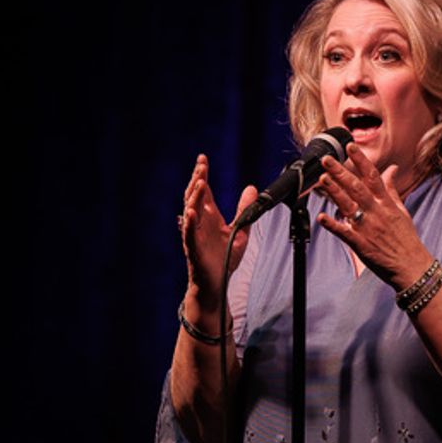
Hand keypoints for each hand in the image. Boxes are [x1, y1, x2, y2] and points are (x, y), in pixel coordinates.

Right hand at [180, 154, 258, 305]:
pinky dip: (190, 224)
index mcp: (209, 216)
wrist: (217, 283)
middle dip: (197, 180)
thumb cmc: (224, 258)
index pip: (204, 191)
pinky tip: (191, 213)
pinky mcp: (193, 249)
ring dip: (195, 197)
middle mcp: (200, 222)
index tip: (203, 159)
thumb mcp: (240, 230)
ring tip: (201, 183)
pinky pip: (189, 235)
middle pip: (194, 196)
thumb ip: (244, 210)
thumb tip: (252, 188)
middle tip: (201, 165)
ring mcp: (194, 235)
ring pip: (190, 212)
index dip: (202, 174)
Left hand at [315, 144, 432, 289]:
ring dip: (334, 192)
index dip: (360, 160)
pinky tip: (321, 217)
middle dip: (341, 172)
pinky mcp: (361, 244)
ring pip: (348, 205)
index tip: (350, 146)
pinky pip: (344, 233)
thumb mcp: (402, 210)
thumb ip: (392, 189)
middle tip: (327, 159)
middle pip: (356, 187)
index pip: (372, 176)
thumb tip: (391, 169)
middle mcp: (376, 212)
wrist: (411, 266)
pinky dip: (333, 225)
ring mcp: (367, 228)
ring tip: (322, 179)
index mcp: (386, 203)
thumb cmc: (406, 239)